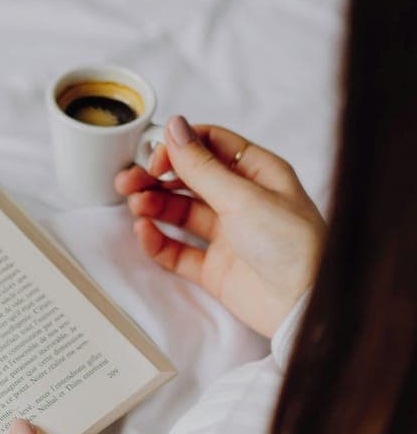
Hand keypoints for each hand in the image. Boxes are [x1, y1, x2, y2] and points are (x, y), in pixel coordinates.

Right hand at [114, 116, 324, 338]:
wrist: (303, 306)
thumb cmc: (292, 246)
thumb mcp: (243, 196)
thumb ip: (202, 165)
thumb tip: (175, 127)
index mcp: (258, 173)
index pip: (211, 145)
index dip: (179, 147)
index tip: (156, 157)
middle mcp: (242, 200)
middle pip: (189, 178)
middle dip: (157, 176)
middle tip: (129, 179)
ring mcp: (227, 235)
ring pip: (179, 212)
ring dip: (154, 205)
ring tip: (136, 205)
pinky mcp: (215, 268)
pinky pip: (177, 249)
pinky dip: (158, 240)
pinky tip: (145, 231)